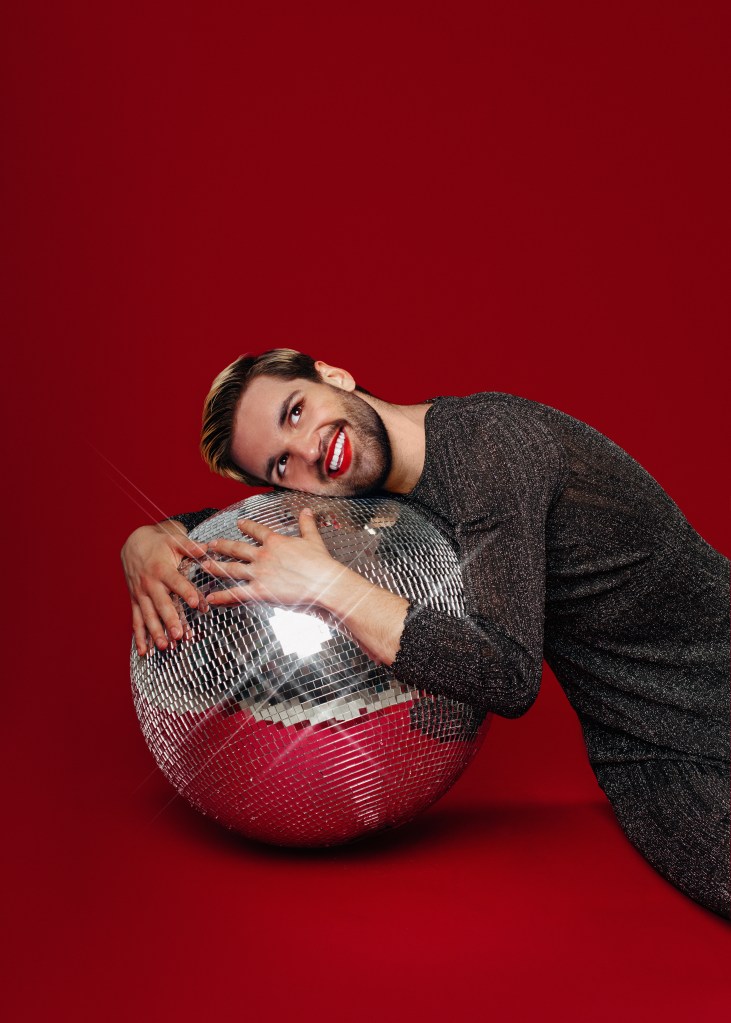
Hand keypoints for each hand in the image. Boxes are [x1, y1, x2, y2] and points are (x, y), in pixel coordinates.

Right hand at [121, 522, 209, 654]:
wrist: (133, 543)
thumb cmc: (159, 543)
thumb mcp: (174, 540)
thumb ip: (190, 546)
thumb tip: (206, 547)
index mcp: (161, 569)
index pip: (176, 582)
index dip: (186, 592)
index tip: (197, 604)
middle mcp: (149, 584)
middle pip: (161, 604)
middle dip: (170, 620)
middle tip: (179, 634)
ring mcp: (140, 594)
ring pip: (148, 616)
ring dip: (156, 632)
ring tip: (165, 646)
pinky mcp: (135, 601)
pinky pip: (136, 620)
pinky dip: (139, 637)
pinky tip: (144, 651)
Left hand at [202, 509, 341, 609]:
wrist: (324, 582)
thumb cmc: (321, 562)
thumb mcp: (313, 539)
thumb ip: (306, 524)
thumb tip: (306, 510)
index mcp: (275, 542)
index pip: (256, 530)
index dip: (246, 526)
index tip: (239, 523)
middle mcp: (263, 555)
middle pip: (237, 548)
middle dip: (222, 546)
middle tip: (211, 545)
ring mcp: (260, 573)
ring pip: (232, 569)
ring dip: (216, 567)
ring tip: (204, 566)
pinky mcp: (260, 591)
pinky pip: (237, 594)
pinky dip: (222, 596)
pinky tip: (211, 598)